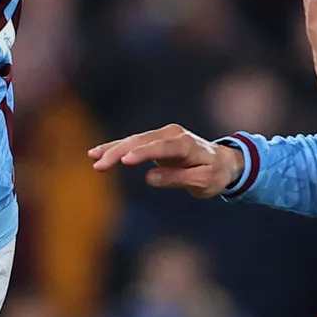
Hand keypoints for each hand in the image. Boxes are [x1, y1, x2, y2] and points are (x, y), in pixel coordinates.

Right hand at [87, 124, 242, 196]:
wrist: (222, 162)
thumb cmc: (215, 174)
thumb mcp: (203, 182)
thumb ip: (178, 179)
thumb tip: (150, 177)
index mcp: (187, 145)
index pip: (162, 148)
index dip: (143, 153)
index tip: (125, 160)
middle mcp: (173, 135)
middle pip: (142, 142)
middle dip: (119, 152)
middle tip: (99, 165)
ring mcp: (163, 135)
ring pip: (134, 140)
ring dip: (113, 149)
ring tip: (93, 158)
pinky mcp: (155, 141)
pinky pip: (133, 143)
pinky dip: (116, 148)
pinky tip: (97, 152)